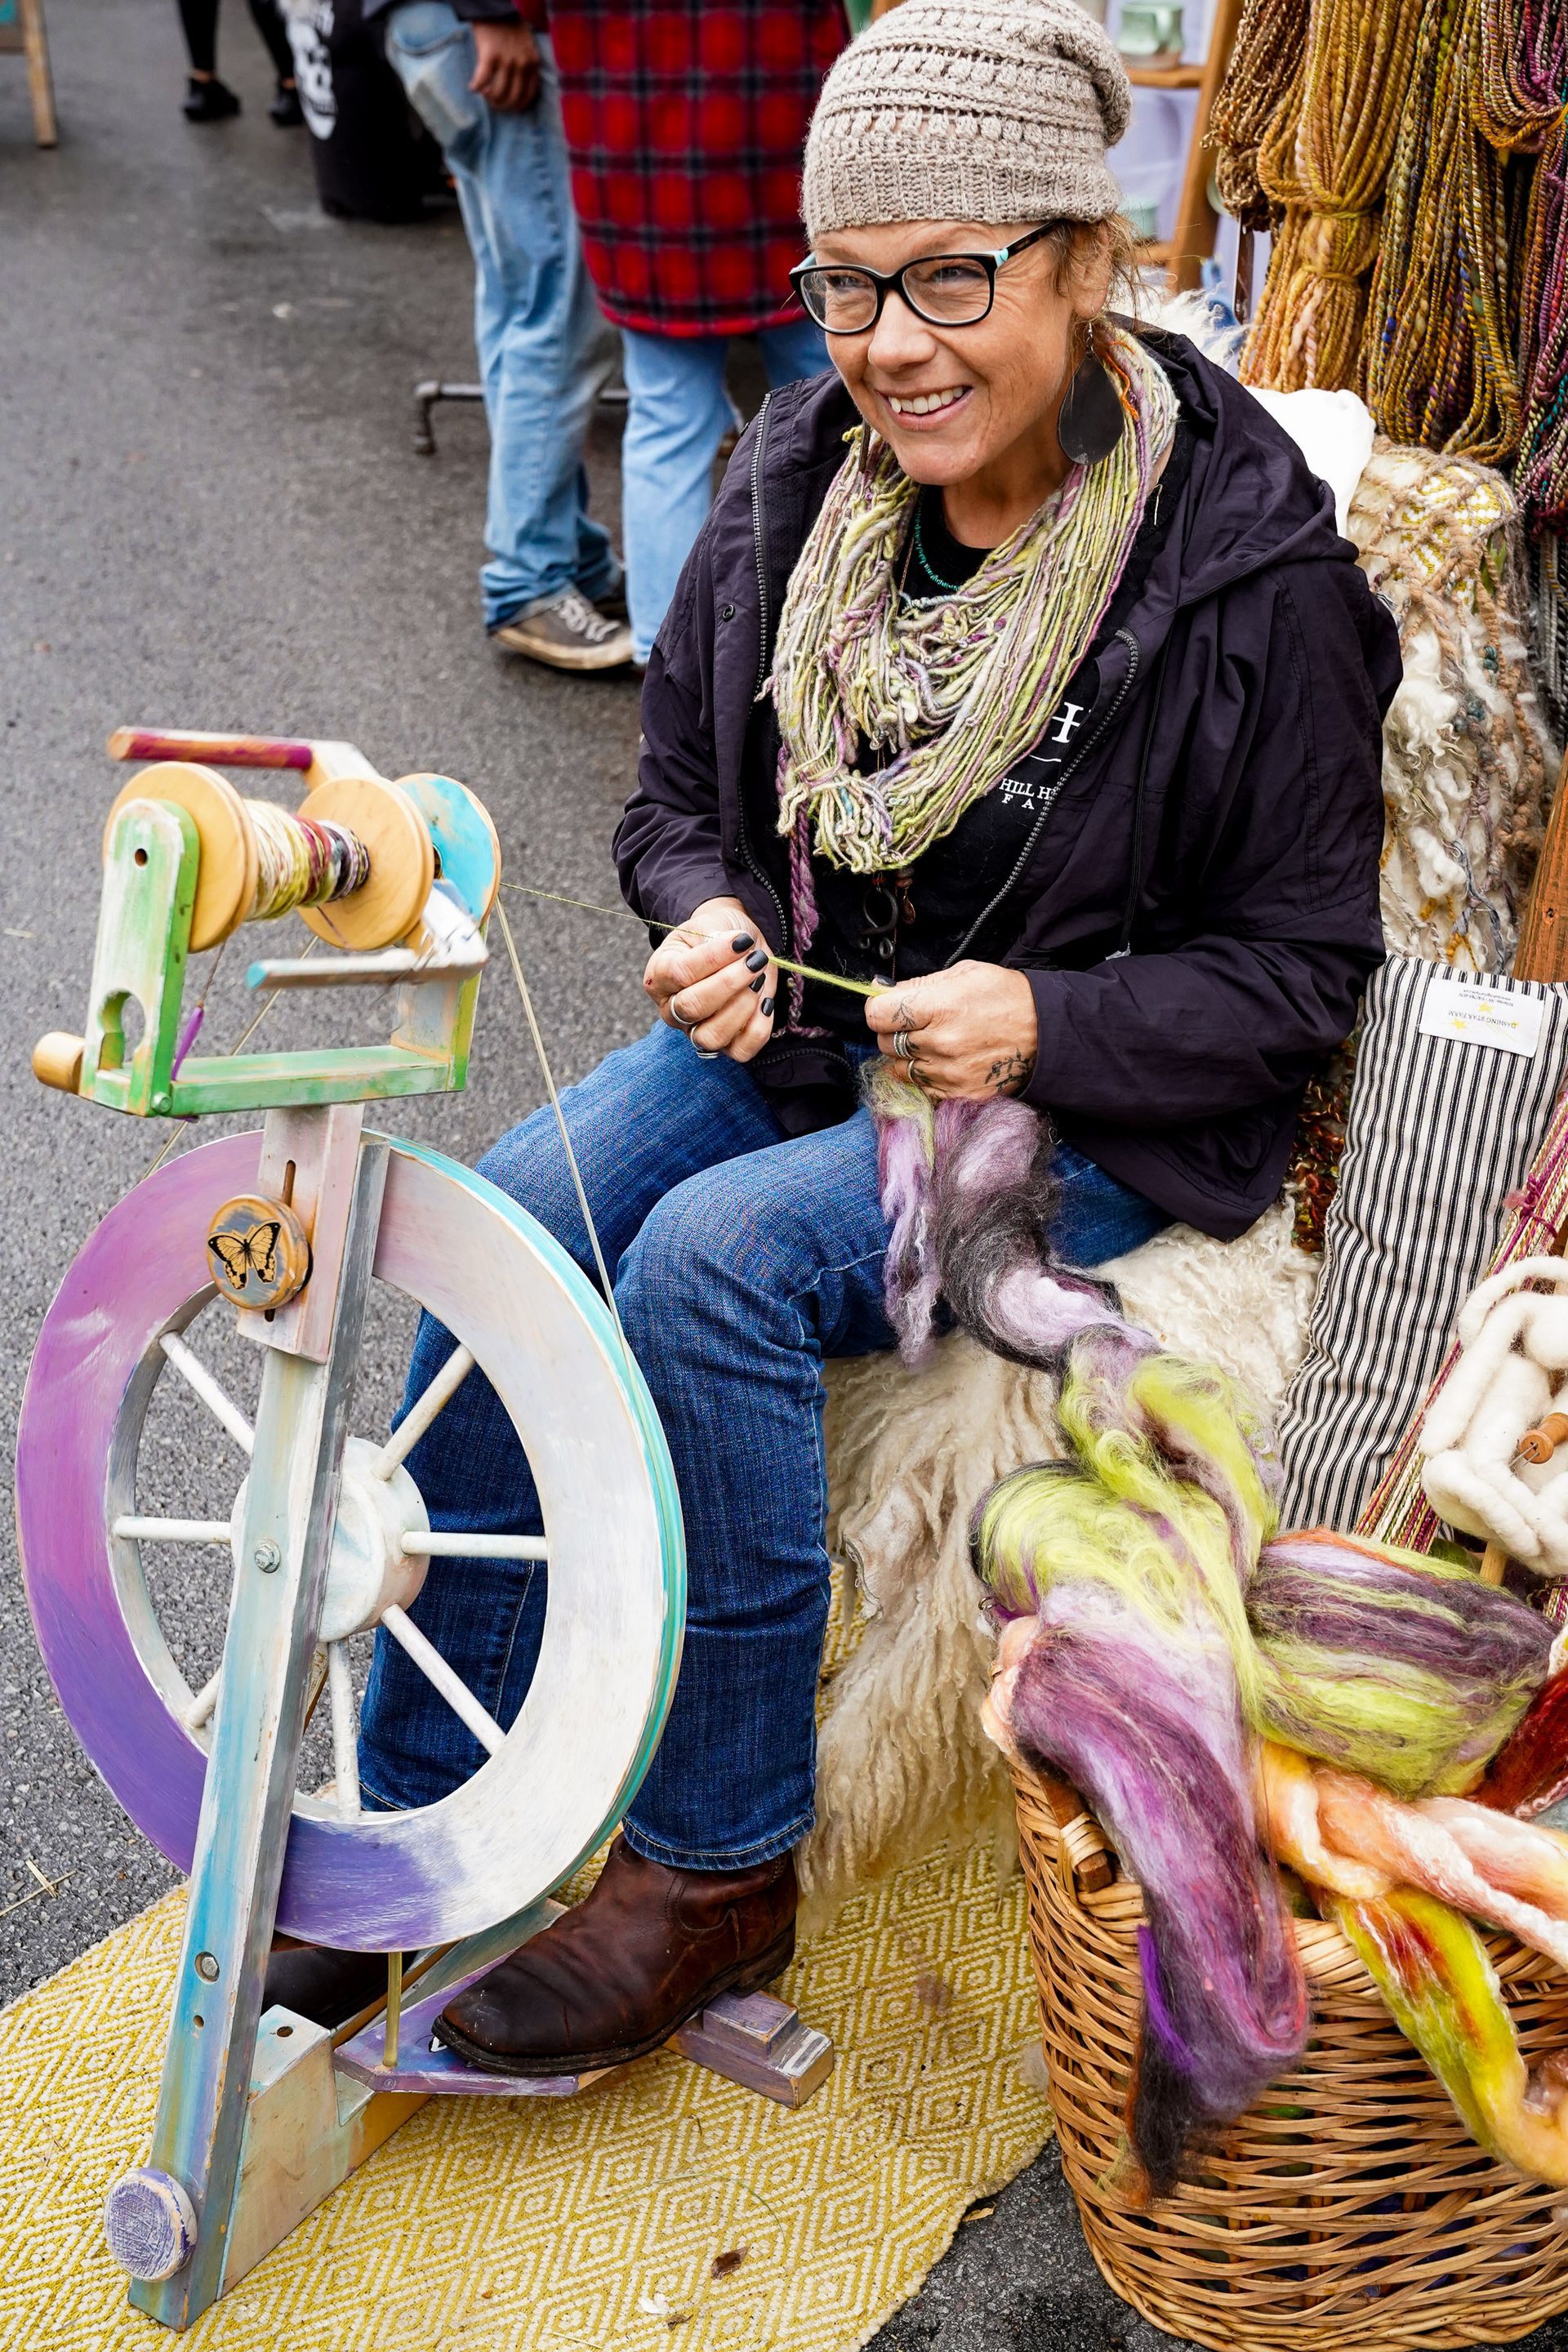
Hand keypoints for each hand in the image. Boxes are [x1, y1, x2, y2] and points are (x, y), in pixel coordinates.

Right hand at [469, 20, 539, 110]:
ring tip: (484, 94)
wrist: (495, 8)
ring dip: (490, 99)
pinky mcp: (490, 55)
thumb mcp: (528, 46)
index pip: (529, 95)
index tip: (509, 107)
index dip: (518, 105)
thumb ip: (527, 64)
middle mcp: (522, 63)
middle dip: (502, 106)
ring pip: (498, 93)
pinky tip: (472, 87)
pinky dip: (476, 87)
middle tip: (494, 103)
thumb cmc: (510, 27)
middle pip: (513, 98)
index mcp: (533, 62)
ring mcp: (507, 60)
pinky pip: (482, 80)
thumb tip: (519, 87)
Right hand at [643, 896, 777, 1064]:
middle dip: (729, 983)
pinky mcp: (724, 1044)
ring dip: (742, 1008)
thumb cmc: (716, 934)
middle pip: (692, 1008)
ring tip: (758, 980)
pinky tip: (766, 1002)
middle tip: (754, 960)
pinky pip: (740, 1050)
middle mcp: (671, 1009)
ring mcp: (695, 1030)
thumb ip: (716, 938)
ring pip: (711, 1037)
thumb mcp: (710, 924)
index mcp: (659, 976)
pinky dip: (758, 1030)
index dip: (714, 958)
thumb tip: (737, 950)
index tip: (742, 941)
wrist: (734, 944)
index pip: (681, 973)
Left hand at [863, 962, 1038, 1098]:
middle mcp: (940, 1043)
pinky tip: (943, 1062)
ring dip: (907, 1057)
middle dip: (894, 1032)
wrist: (1047, 1031)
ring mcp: (949, 1073)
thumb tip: (880, 990)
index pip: (878, 1015)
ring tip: (932, 1044)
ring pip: (899, 1069)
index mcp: (939, 1006)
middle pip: (886, 1043)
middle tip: (916, 1025)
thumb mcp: (964, 974)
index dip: (879, 1010)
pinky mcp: (959, 1095)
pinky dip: (925, 1076)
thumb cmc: (1006, 997)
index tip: (888, 1008)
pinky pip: (922, 1088)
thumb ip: (918, 984)